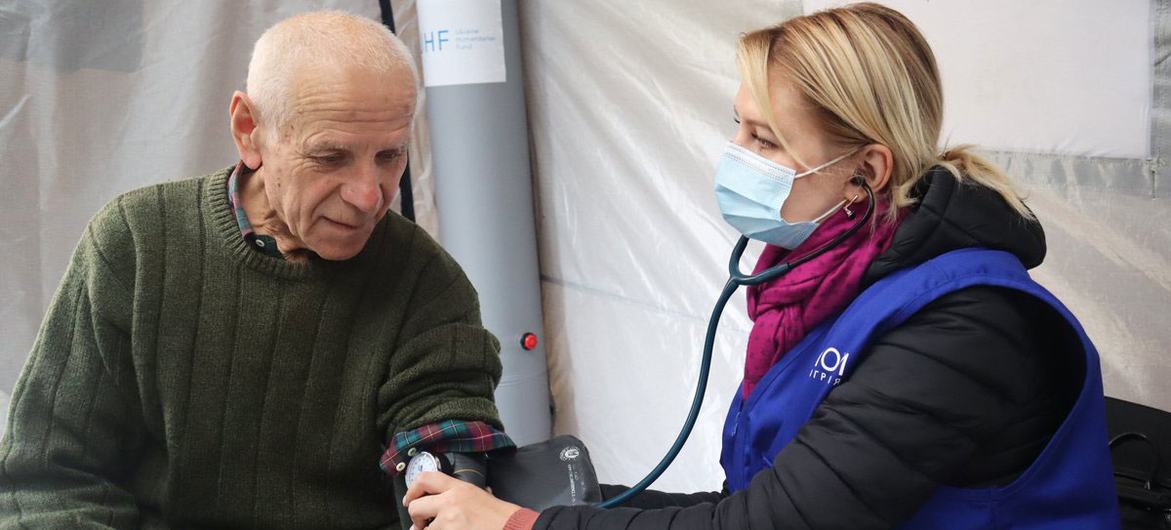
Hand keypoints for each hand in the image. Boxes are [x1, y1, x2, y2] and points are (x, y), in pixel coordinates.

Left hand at [403, 471, 522, 529]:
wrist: (512, 528)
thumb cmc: (500, 516)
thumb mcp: (479, 495)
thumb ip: (458, 494)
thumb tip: (441, 501)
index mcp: (459, 488)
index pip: (425, 478)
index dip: (412, 489)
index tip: (410, 500)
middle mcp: (450, 503)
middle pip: (416, 506)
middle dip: (416, 518)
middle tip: (421, 524)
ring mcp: (448, 523)